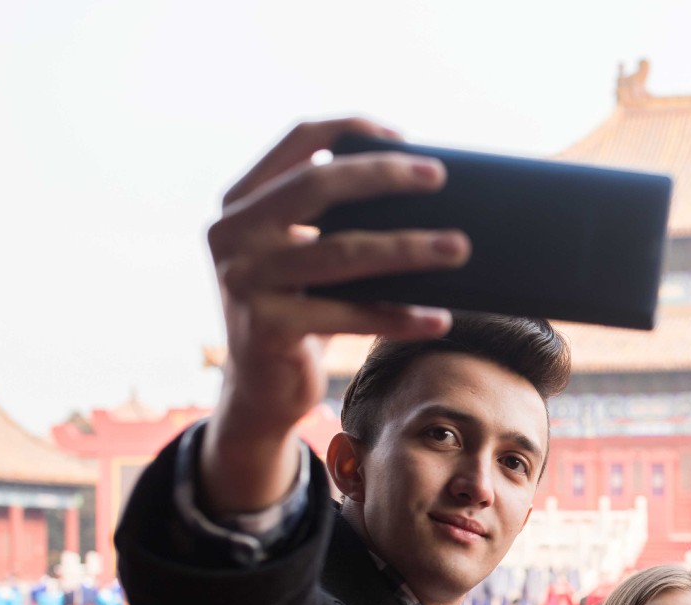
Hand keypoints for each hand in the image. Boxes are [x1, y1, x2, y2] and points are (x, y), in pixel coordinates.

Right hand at [202, 118, 471, 510]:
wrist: (260, 389)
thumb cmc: (300, 310)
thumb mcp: (302, 255)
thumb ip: (332, 220)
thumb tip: (421, 191)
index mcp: (240, 202)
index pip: (295, 141)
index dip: (349, 129)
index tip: (403, 135)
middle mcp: (232, 234)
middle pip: (317, 185)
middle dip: (382, 176)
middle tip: (438, 176)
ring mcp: (245, 280)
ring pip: (340, 252)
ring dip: (407, 248)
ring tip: (458, 248)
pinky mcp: (267, 327)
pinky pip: (348, 315)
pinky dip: (399, 317)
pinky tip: (439, 318)